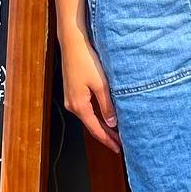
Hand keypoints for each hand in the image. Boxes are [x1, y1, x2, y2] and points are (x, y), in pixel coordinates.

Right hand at [61, 39, 120, 153]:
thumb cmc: (85, 60)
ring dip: (102, 125)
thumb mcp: (101, 84)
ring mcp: (71, 98)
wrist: (73, 43)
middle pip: (92, 125)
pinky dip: (96, 115)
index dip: (107, 140)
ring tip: (115, 132)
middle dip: (105, 135)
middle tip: (119, 143)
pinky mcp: (73, 91)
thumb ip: (107, 105)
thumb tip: (112, 123)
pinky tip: (105, 115)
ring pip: (89, 117)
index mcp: (79, 105)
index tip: (118, 148)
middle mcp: (72, 104)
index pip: (95, 129)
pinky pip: (86, 108)